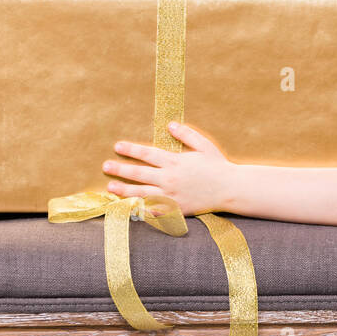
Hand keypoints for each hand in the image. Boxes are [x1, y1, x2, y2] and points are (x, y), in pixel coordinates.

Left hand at [104, 121, 233, 217]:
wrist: (230, 188)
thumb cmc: (218, 165)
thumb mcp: (204, 145)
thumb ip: (186, 134)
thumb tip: (170, 125)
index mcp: (175, 162)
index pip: (147, 154)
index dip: (131, 150)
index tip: (117, 147)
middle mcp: (169, 179)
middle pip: (139, 173)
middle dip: (120, 169)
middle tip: (106, 166)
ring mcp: (171, 196)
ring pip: (141, 193)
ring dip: (124, 190)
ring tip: (110, 187)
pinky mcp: (175, 209)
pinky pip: (152, 210)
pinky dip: (139, 209)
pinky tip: (128, 206)